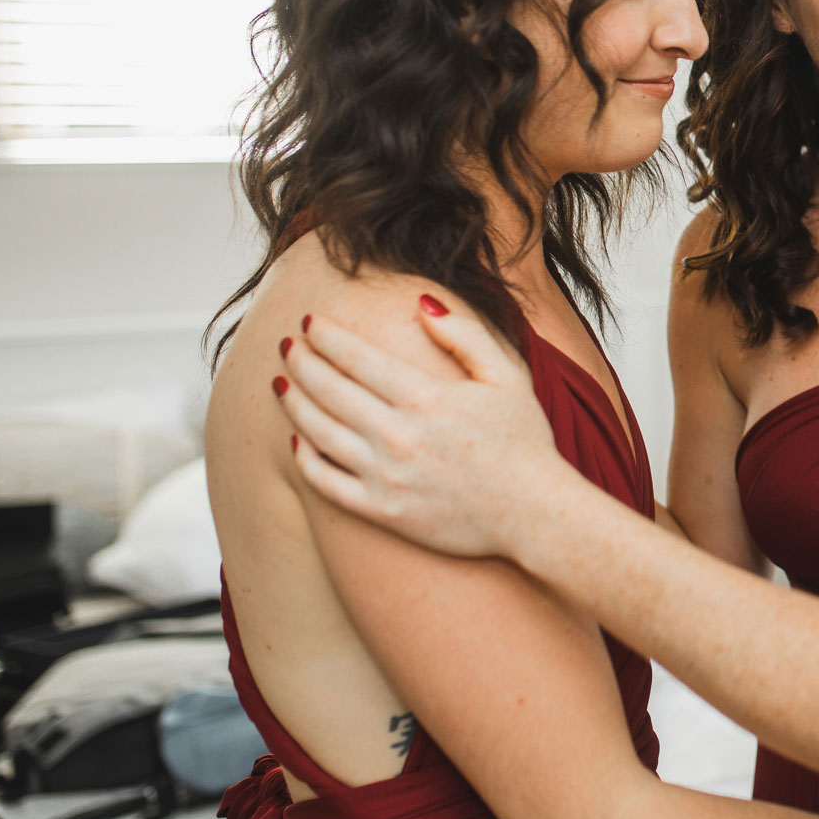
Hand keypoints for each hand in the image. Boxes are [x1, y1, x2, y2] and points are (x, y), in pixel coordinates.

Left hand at [278, 298, 572, 557]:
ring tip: (284, 382)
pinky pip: (325, 482)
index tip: (309, 322)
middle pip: (328, 389)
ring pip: (318, 431)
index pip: (356, 357)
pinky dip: (304, 458)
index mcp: (427, 398)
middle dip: (302, 361)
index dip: (325, 336)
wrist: (535, 514)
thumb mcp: (507, 376)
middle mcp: (399, 435)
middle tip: (287, 345)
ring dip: (294, 402)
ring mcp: (387, 475)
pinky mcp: (382, 510)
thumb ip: (464, 336)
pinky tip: (297, 440)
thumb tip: (420, 304)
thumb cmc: (524, 442)